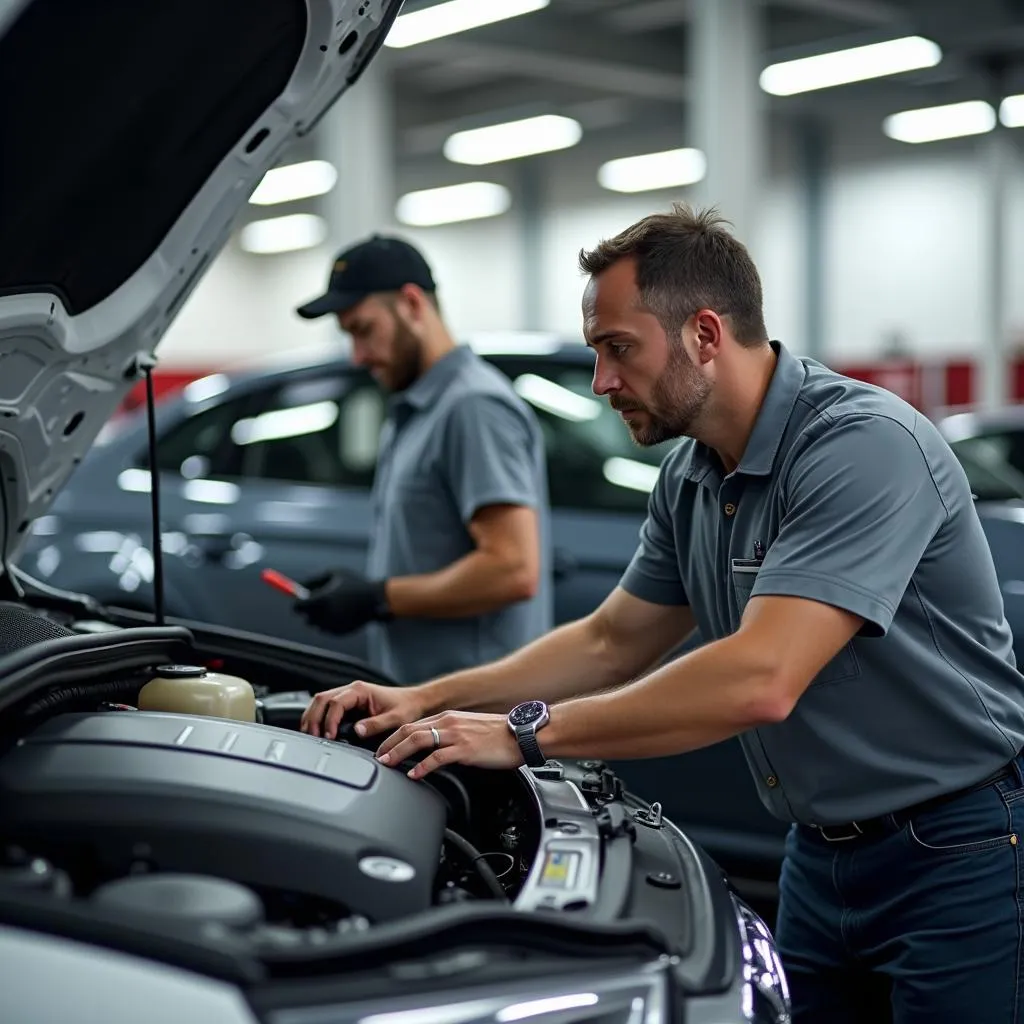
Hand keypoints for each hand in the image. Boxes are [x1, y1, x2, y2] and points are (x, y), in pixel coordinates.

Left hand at [294, 569, 391, 635]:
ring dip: (321, 617)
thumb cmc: (355, 582)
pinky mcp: (340, 633)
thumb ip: (314, 579)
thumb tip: (299, 586)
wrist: (377, 599)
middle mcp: (325, 615)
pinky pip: (329, 629)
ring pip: (317, 625)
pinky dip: (332, 622)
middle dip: (309, 611)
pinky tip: (344, 613)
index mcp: (322, 599)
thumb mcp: (335, 573)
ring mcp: (333, 626)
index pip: (297, 607)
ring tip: (337, 605)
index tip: (301, 600)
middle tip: (317, 603)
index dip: (297, 603)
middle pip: (306, 618)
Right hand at [300, 679, 425, 740]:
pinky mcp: (348, 704)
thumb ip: (376, 725)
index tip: (330, 736)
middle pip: (322, 699)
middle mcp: (351, 690)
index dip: (330, 720)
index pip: (336, 703)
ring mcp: (348, 696)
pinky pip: (327, 708)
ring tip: (311, 736)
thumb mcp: (395, 719)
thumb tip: (357, 731)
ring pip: (321, 702)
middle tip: (313, 738)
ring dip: (313, 718)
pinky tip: (317, 731)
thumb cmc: (406, 707)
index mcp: (360, 690)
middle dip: (314, 718)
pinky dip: (319, 718)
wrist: (415, 702)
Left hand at [375, 711, 521, 779]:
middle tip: (377, 757)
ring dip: (399, 752)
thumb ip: (451, 737)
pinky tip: (414, 774)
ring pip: (418, 740)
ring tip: (387, 763)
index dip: (394, 735)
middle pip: (409, 730)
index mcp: (448, 718)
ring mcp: (456, 735)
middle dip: (389, 743)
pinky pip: (437, 757)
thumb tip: (435, 751)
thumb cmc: (499, 736)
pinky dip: (422, 766)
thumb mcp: (469, 730)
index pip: (413, 724)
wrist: (521, 735)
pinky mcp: (465, 749)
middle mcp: (449, 723)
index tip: (383, 747)